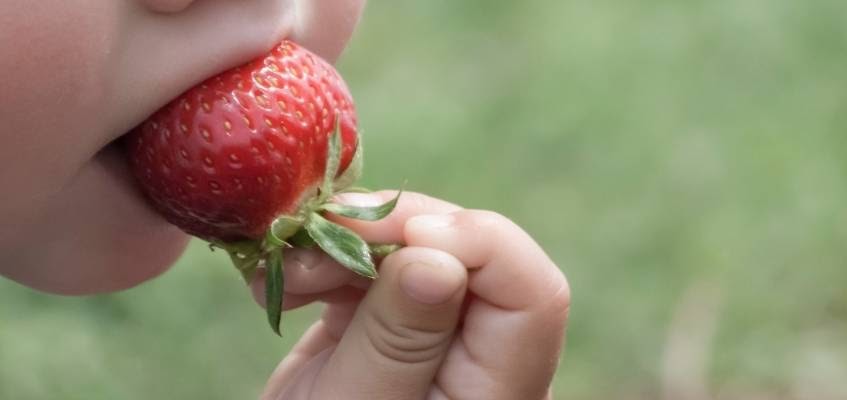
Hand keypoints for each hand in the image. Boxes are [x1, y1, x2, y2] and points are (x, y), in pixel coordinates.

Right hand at [252, 191, 570, 399]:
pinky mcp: (395, 321)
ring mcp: (437, 335)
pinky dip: (330, 262)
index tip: (400, 233)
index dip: (477, 244)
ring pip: (418, 249)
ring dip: (345, 245)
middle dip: (391, 234)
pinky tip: (286, 286)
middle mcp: (483, 358)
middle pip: (472, 257)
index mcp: (499, 391)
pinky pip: (377, 267)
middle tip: (316, 236)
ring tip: (285, 276)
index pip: (532, 296)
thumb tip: (436, 255)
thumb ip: (399, 339)